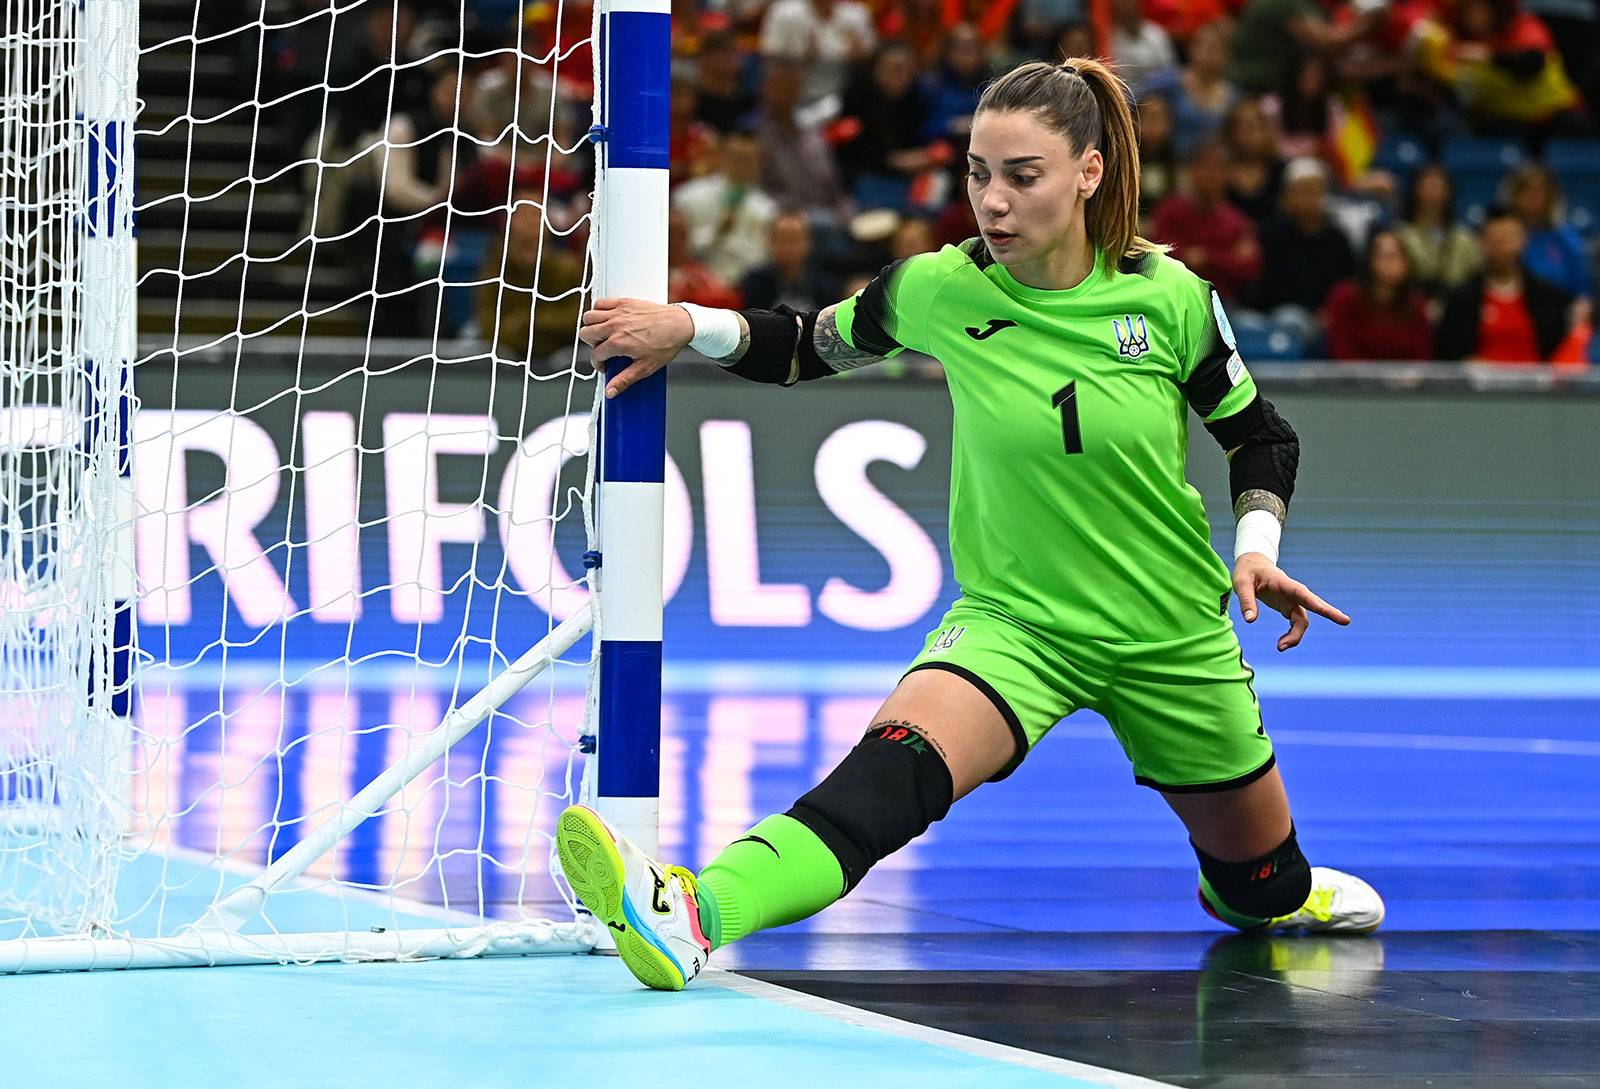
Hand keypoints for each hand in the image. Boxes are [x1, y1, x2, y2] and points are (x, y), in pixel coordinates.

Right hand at [579, 298, 695, 397]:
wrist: (679, 324)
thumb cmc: (666, 345)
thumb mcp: (645, 368)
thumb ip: (624, 380)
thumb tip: (610, 392)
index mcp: (618, 343)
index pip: (595, 354)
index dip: (598, 363)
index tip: (606, 365)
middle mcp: (615, 326)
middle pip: (585, 333)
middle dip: (592, 344)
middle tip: (604, 348)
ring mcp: (618, 312)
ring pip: (589, 317)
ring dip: (593, 326)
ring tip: (604, 334)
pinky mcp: (623, 302)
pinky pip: (600, 303)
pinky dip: (599, 310)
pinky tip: (608, 319)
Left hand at [1232, 553, 1350, 651]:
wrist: (1253, 566)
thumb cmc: (1247, 572)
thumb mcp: (1241, 583)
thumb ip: (1246, 600)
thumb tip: (1251, 620)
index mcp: (1283, 582)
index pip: (1300, 591)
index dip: (1311, 600)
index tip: (1321, 607)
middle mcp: (1293, 592)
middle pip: (1314, 604)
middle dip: (1329, 612)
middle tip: (1346, 621)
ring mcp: (1293, 601)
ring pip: (1303, 620)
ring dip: (1296, 635)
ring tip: (1280, 647)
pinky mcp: (1289, 608)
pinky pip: (1296, 624)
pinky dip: (1292, 635)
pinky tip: (1282, 644)